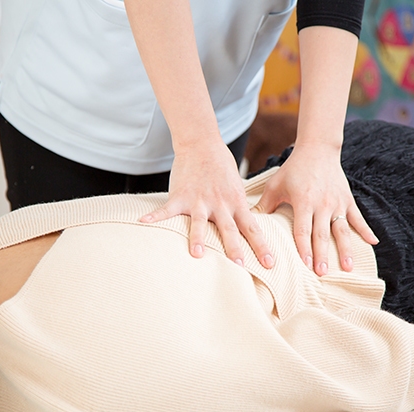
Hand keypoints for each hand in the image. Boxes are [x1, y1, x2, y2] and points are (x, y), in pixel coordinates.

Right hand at [140, 141, 273, 269]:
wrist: (202, 144)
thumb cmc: (221, 168)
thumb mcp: (237, 189)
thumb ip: (239, 210)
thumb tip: (249, 230)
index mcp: (236, 203)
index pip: (252, 228)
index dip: (261, 246)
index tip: (270, 264)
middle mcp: (220, 204)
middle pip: (229, 229)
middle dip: (234, 248)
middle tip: (239, 265)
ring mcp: (199, 200)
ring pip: (200, 222)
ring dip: (198, 238)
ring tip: (198, 254)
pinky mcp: (181, 196)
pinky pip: (167, 209)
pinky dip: (155, 216)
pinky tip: (143, 223)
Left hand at [251, 145, 377, 274]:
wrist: (318, 150)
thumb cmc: (293, 169)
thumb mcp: (275, 185)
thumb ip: (264, 206)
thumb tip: (249, 224)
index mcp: (303, 201)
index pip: (303, 229)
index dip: (303, 248)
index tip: (304, 265)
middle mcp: (322, 204)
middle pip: (322, 234)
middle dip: (322, 255)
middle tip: (322, 274)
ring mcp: (337, 203)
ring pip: (342, 230)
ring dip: (345, 249)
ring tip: (348, 267)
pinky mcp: (347, 200)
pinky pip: (358, 218)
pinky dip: (366, 230)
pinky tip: (374, 243)